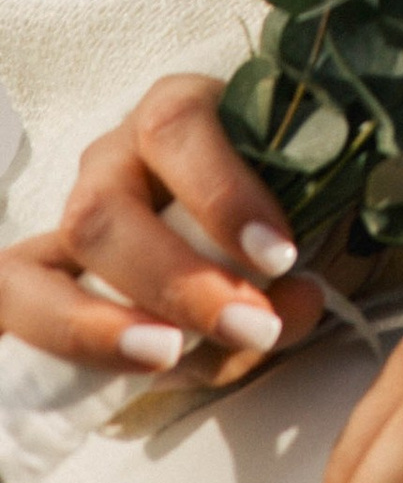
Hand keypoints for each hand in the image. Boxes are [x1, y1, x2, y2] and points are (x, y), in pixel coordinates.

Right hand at [0, 72, 322, 380]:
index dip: (223, 193)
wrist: (209, 244)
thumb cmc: (253, 224)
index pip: (177, 127)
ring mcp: (70, 213)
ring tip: (173, 355)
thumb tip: (296, 302)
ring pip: (59, 257)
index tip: (279, 255)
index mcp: (179, 116)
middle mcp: (114, 158)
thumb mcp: (280, 238)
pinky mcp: (35, 269)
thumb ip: (288, 274)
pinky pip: (18, 295)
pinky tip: (126, 366)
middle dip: (178, 279)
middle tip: (248, 325)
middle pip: (108, 208)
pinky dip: (71, 338)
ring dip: (111, 318)